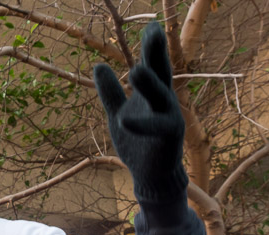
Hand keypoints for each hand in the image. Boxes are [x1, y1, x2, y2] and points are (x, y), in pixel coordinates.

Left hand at [93, 22, 187, 202]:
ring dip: (149, 84)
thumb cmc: (137, 141)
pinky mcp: (169, 137)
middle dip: (157, 53)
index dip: (152, 47)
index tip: (152, 26)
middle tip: (154, 31)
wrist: (149, 174)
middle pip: (161, 73)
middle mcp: (164, 101)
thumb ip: (110, 92)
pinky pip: (156, 127)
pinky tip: (125, 119)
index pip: (152, 65)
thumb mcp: (119, 113)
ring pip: (161, 97)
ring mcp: (169, 117)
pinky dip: (141, 123)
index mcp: (152, 93)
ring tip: (135, 70)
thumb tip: (98, 65)